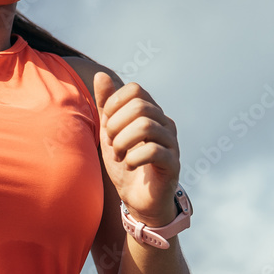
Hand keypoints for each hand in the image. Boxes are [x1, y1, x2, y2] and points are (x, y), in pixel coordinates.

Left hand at [94, 72, 180, 226]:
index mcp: (151, 112)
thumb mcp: (111, 132)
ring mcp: (172, 143)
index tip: (107, 123)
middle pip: (140, 107)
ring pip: (146, 126)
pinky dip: (134, 157)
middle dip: (117, 125)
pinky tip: (129, 165)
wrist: (138, 199)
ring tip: (119, 155)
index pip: (135, 90)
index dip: (115, 103)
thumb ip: (107, 105)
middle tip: (111, 143)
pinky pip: (154, 151)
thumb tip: (101, 75)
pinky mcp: (173, 164)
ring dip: (123, 142)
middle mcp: (165, 123)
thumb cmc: (126, 163)